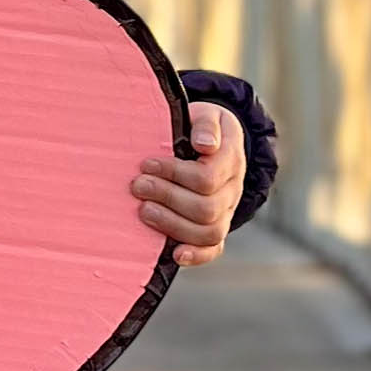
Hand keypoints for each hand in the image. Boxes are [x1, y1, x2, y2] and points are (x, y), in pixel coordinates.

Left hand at [131, 99, 244, 267]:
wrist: (211, 142)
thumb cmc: (201, 127)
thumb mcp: (206, 114)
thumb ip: (206, 125)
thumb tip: (204, 144)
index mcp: (231, 160)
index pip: (206, 178)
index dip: (174, 173)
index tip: (146, 164)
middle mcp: (233, 190)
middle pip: (206, 208)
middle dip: (166, 198)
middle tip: (137, 186)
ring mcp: (226, 211)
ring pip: (208, 231)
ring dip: (171, 224)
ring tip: (142, 211)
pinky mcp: (216, 228)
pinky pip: (213, 249)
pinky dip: (196, 256)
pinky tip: (175, 255)